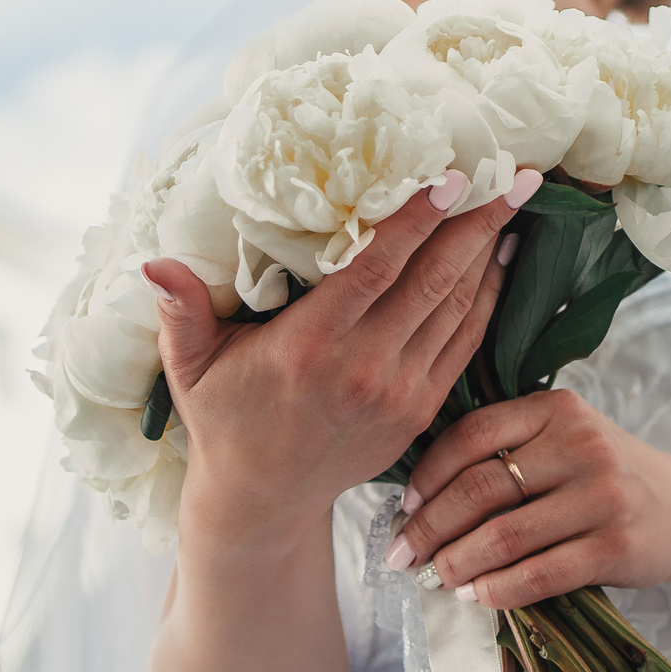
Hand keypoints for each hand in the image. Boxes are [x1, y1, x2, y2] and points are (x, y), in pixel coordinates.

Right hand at [146, 169, 541, 536]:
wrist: (264, 499)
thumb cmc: (226, 418)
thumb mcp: (192, 366)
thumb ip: (179, 313)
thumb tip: (153, 264)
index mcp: (310, 346)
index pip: (377, 268)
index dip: (418, 220)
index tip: (453, 176)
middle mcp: (362, 368)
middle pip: (433, 280)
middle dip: (478, 222)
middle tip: (514, 172)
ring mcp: (398, 393)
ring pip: (458, 309)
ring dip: (491, 253)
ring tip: (516, 202)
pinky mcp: (419, 411)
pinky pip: (464, 345)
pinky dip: (489, 299)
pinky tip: (501, 259)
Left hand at [384, 389, 670, 608]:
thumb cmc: (603, 476)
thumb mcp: (565, 439)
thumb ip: (507, 447)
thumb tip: (419, 498)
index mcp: (558, 409)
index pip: (473, 434)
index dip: (428, 474)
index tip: (405, 507)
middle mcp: (583, 445)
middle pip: (481, 489)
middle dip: (431, 528)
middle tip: (402, 555)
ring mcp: (604, 496)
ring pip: (505, 536)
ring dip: (457, 564)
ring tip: (435, 578)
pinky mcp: (618, 547)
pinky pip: (540, 574)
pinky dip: (498, 590)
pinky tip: (476, 596)